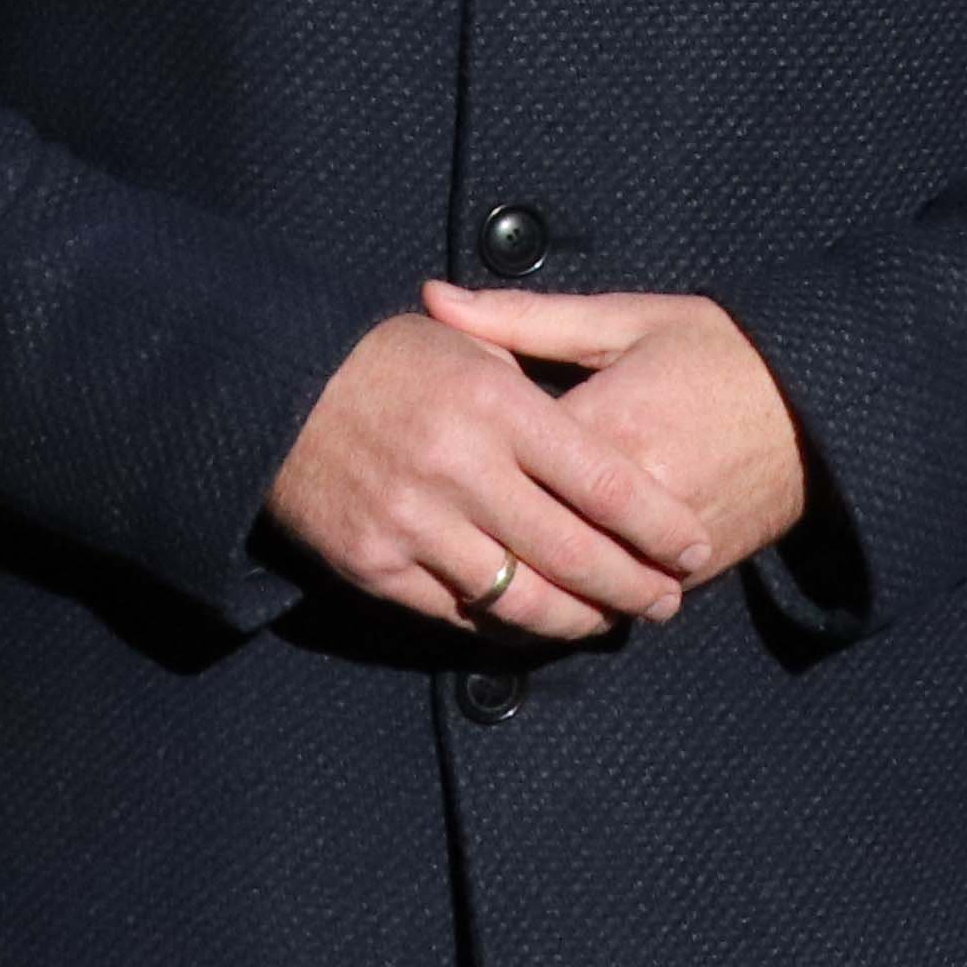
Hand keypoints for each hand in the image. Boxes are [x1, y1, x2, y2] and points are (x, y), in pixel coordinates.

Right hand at [263, 310, 713, 644]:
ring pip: (521, 598)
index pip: (602, 480)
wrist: (272, 392)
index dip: (657, 525)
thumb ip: (537, 380)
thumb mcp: (465, 342)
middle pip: (573, 552)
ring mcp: (415, 522)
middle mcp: (459, 467)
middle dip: (634, 586)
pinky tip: (539, 622)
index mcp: (494, 403)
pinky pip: (460, 613)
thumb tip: (610, 420)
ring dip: (579, 619)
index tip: (693, 546)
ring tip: (613, 621)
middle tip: (668, 602)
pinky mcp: (376, 565)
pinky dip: (508, 624)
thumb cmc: (385, 359)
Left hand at [422, 280, 815, 574]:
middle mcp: (634, 498)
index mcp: (608, 425)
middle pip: (529, 540)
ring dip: (522, 586)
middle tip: (433, 522)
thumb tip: (435, 298)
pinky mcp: (688, 576)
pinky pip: (615, 607)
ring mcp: (663, 547)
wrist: (821, 407)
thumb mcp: (625, 320)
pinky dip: (576, 605)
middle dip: (478, 537)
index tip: (427, 452)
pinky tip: (538, 590)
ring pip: (569, 589)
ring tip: (476, 566)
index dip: (460, 460)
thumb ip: (524, 318)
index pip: (506, 463)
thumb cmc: (719, 349)